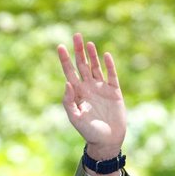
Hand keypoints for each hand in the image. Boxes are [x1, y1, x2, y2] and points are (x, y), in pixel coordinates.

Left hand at [56, 34, 125, 168]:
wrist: (107, 140)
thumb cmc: (89, 132)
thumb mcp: (75, 118)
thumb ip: (69, 102)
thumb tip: (67, 83)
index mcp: (77, 93)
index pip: (69, 72)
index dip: (65, 60)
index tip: (60, 46)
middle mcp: (89, 88)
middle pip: (82, 65)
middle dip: (78, 51)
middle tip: (75, 35)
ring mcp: (101, 88)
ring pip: (96, 67)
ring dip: (92, 55)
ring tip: (88, 43)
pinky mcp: (115, 91)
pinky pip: (112, 75)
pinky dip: (109, 65)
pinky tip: (106, 55)